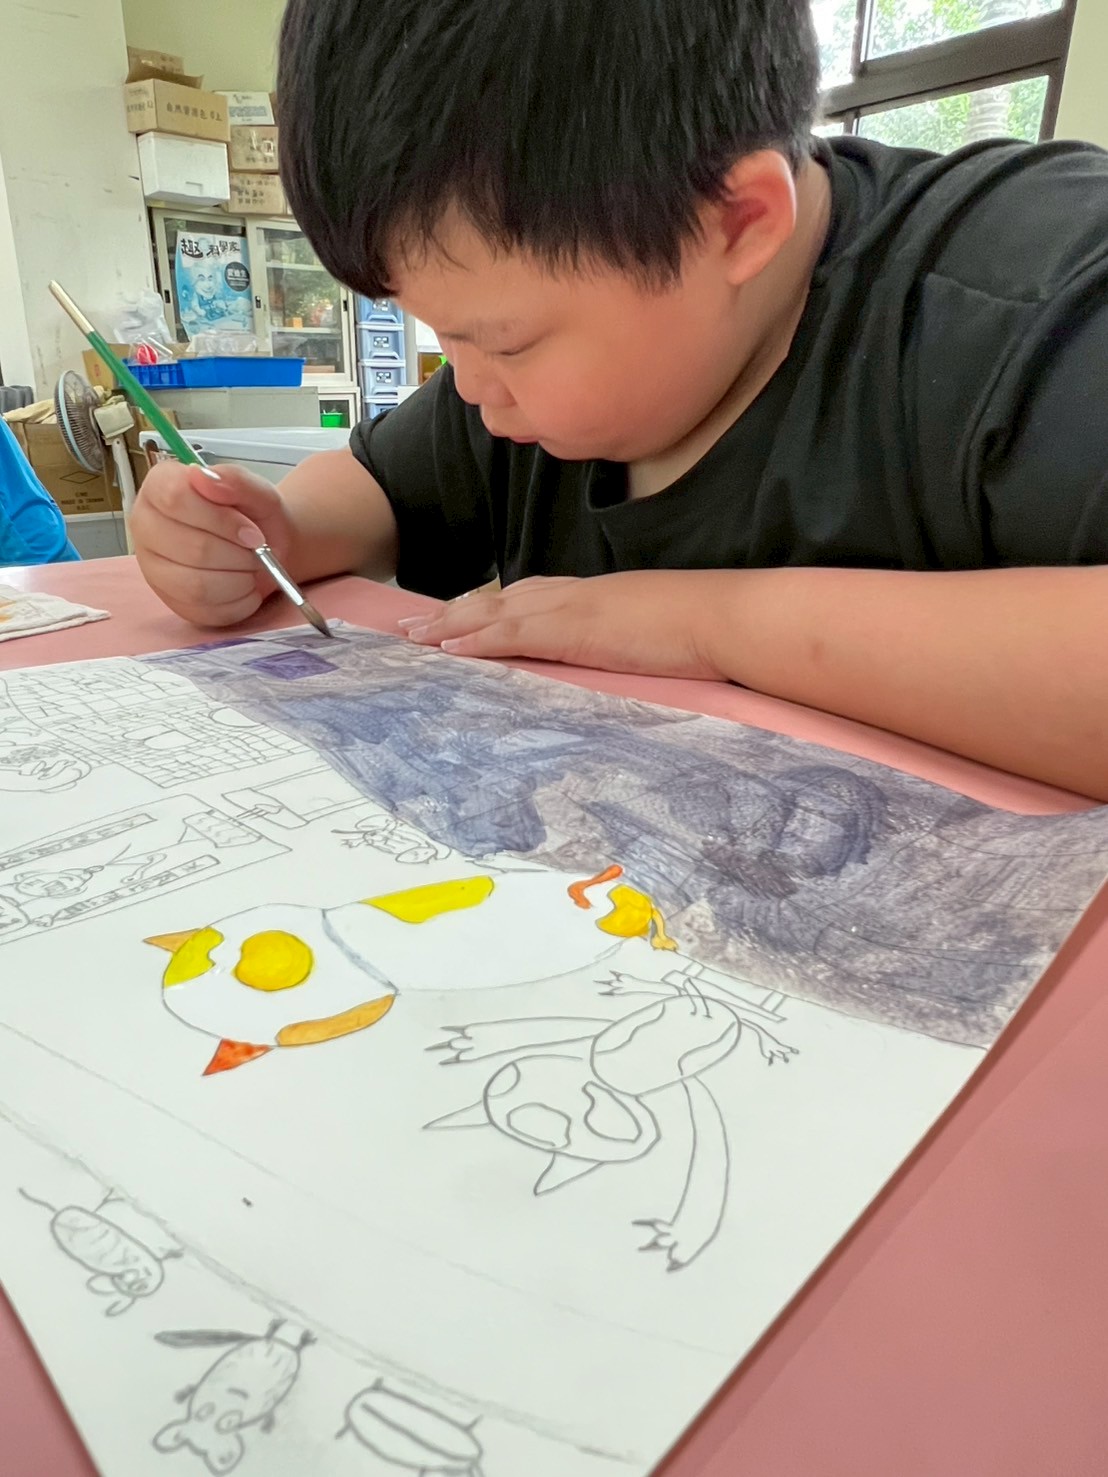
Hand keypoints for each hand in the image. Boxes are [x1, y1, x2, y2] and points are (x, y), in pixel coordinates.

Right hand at [131, 462, 294, 627]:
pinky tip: (243, 586)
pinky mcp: (168, 599)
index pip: (176, 499)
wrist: (266, 550)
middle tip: (258, 552)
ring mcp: (152, 566)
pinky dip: (236, 601)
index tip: (253, 532)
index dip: (222, 520)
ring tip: (251, 567)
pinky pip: (202, 609)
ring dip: (239, 579)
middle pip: (192, 547)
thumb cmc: (255, 517)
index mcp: (160, 486)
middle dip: (238, 555)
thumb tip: (203, 477)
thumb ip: (235, 480)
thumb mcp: (257, 491)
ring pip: (195, 585)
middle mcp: (146, 525)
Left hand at [400, 572, 731, 679]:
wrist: (721, 617)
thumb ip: (623, 639)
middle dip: (453, 614)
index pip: (526, 598)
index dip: (486, 608)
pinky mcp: (572, 630)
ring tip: (411, 638)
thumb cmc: (701, 628)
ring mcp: (569, 609)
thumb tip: (615, 654)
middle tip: (412, 627)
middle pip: (498, 600)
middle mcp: (572, 594)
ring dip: (449, 626)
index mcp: (591, 596)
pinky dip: (476, 640)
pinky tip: (447, 649)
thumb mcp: (651, 632)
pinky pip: (512, 634)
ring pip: (493, 613)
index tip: (456, 617)